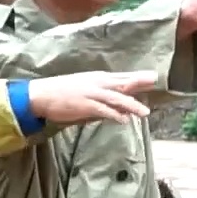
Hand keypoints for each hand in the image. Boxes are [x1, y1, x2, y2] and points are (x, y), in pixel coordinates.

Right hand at [26, 71, 155, 124]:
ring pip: (116, 98)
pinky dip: (114, 115)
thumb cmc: (62, 93)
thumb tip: (119, 112)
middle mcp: (97, 83)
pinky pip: (104, 111)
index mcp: (97, 79)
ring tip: (145, 112)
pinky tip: (124, 120)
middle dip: (139, 82)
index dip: (137, 77)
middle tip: (154, 79)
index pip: (121, 77)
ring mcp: (92, 93)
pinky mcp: (85, 105)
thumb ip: (102, 101)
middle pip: (122, 82)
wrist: (41, 95)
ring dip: (131, 105)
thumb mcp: (84, 91)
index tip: (152, 76)